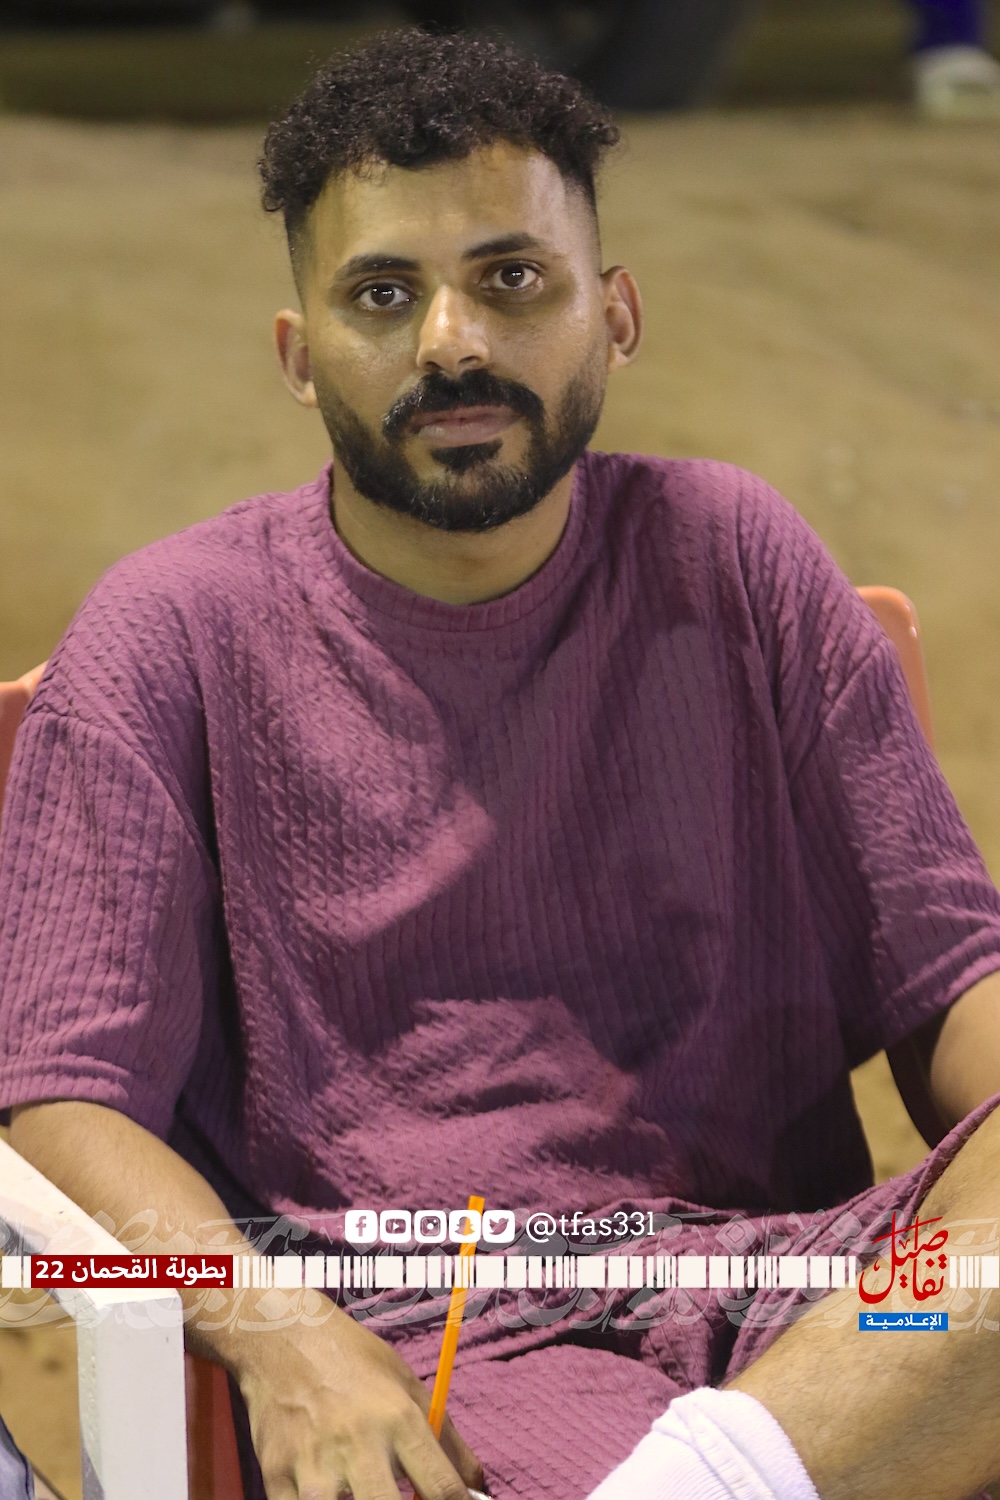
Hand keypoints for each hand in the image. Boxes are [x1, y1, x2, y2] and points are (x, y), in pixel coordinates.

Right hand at [236, 1303, 485, 1499]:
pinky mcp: (275, 1475)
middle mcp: (359, 1442)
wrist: (282, 1338)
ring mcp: (313, 1464)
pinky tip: (326, 1494)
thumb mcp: (409, 1386)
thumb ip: (447, 1441)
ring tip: (363, 1492)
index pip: (444, 1490)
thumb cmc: (354, 1362)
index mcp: (399, 1419)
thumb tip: (480, 1489)